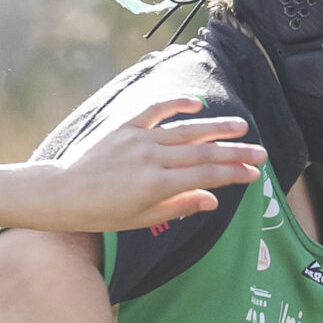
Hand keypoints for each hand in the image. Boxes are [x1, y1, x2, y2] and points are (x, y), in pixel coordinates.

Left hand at [25, 97, 265, 232]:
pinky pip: (155, 111)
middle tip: (260, 153)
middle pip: (203, 152)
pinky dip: (176, 105)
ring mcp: (139, 139)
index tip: (254, 174)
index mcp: (157, 184)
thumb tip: (213, 199)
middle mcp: (152, 158)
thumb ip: (179, 206)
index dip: (233, 173)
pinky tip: (196, 104)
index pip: (206, 175)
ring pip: (186, 130)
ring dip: (215, 127)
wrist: (62, 193)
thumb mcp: (142, 218)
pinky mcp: (125, 127)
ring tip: (240, 127)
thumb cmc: (102, 213)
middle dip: (235, 152)